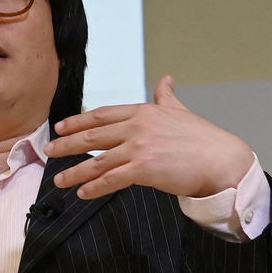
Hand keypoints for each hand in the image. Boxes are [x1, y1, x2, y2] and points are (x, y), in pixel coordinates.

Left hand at [47, 76, 254, 199]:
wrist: (222, 160)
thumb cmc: (205, 140)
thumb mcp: (181, 112)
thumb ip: (167, 97)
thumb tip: (166, 79)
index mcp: (144, 111)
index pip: (103, 114)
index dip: (79, 121)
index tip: (61, 126)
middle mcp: (137, 126)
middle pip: (93, 135)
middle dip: (67, 143)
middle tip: (49, 150)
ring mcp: (139, 147)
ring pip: (97, 160)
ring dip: (75, 172)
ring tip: (60, 180)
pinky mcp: (144, 169)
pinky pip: (111, 179)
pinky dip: (94, 187)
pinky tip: (83, 193)